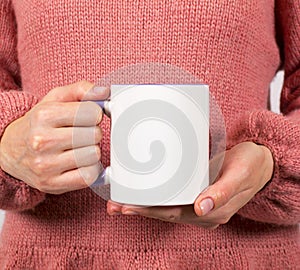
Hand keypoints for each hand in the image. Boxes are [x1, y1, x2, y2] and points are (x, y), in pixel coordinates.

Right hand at [0, 81, 108, 193]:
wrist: (9, 150)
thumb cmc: (39, 123)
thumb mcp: (55, 99)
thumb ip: (81, 90)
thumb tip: (105, 92)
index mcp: (44, 115)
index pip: (91, 113)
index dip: (94, 114)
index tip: (87, 117)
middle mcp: (42, 141)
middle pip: (95, 135)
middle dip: (93, 133)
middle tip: (81, 134)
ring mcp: (46, 165)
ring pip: (94, 155)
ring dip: (92, 151)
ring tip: (78, 148)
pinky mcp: (51, 184)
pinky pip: (88, 176)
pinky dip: (90, 169)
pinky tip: (80, 163)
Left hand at [107, 142, 273, 228]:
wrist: (259, 161)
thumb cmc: (250, 165)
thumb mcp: (240, 174)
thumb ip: (223, 192)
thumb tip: (202, 208)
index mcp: (213, 211)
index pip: (174, 214)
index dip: (149, 211)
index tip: (128, 206)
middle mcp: (203, 211)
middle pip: (165, 213)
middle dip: (139, 210)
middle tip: (115, 205)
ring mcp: (199, 204)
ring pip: (165, 208)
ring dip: (143, 205)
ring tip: (120, 201)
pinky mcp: (196, 194)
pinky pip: (171, 199)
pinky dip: (154, 198)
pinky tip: (142, 194)